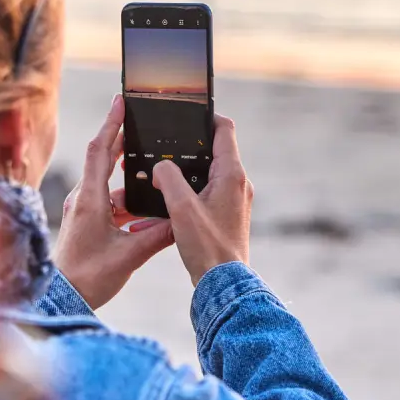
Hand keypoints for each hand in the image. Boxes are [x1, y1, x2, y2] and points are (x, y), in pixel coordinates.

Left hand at [54, 94, 173, 308]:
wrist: (63, 300)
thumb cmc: (88, 277)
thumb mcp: (130, 255)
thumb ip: (159, 236)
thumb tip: (183, 221)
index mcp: (91, 199)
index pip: (100, 150)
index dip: (112, 124)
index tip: (122, 102)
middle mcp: (85, 199)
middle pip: (105, 159)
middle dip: (124, 141)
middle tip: (143, 123)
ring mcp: (85, 210)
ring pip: (112, 185)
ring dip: (133, 182)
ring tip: (156, 180)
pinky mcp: (88, 222)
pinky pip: (111, 202)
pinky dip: (129, 202)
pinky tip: (146, 214)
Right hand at [152, 115, 252, 285]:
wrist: (223, 284)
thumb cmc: (207, 246)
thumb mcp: (181, 208)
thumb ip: (168, 179)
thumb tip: (160, 166)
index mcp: (231, 174)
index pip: (224, 130)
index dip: (206, 118)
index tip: (187, 115)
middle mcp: (239, 183)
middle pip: (217, 151)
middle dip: (192, 147)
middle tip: (168, 147)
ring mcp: (237, 200)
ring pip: (212, 173)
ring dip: (190, 171)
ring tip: (166, 174)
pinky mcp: (230, 214)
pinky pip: (212, 191)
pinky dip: (194, 190)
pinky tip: (174, 201)